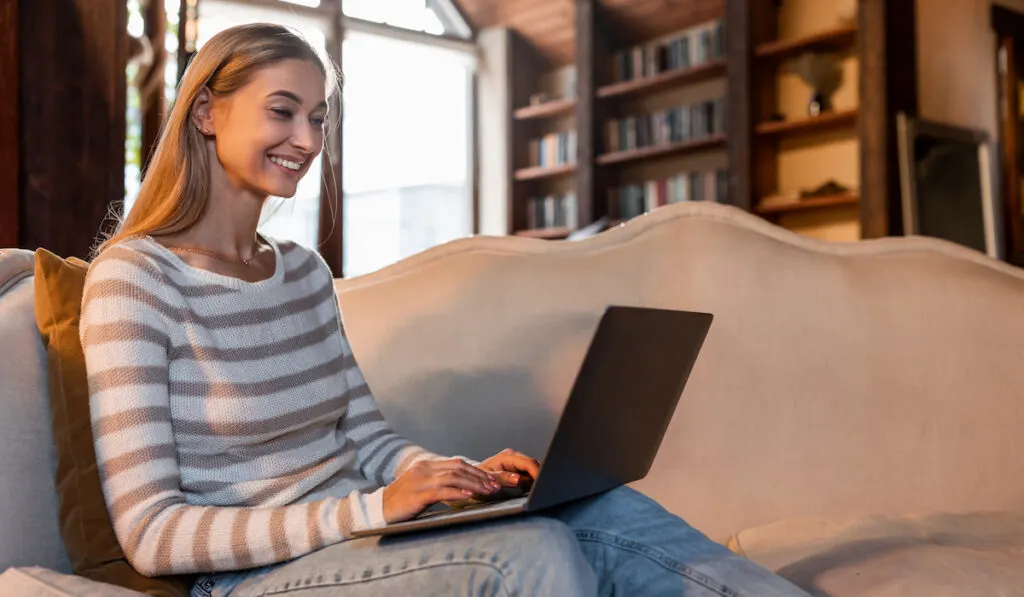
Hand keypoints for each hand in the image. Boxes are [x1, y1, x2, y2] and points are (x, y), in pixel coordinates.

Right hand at [382, 458, 501, 522]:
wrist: (378, 509)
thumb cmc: (402, 502)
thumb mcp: (421, 487)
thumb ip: (438, 484)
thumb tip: (462, 487)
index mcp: (426, 466)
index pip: (456, 463)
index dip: (476, 471)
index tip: (491, 480)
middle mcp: (424, 469)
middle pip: (458, 468)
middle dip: (479, 476)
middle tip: (494, 486)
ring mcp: (420, 480)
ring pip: (453, 477)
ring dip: (473, 484)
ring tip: (487, 491)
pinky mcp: (417, 494)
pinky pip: (441, 491)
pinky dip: (457, 493)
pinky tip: (469, 496)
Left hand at [477, 448, 541, 486]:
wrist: (468, 477)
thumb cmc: (474, 478)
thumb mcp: (486, 480)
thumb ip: (503, 478)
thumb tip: (518, 478)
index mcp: (507, 457)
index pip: (529, 463)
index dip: (538, 473)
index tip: (542, 485)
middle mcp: (513, 457)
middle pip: (534, 465)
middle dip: (538, 477)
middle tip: (538, 491)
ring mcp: (516, 462)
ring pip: (533, 469)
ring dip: (535, 480)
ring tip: (532, 491)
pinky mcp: (517, 469)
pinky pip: (529, 474)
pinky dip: (531, 481)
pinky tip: (527, 488)